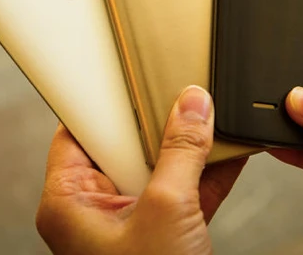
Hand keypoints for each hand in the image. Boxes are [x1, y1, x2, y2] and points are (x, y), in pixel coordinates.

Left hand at [36, 86, 246, 254]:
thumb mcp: (166, 210)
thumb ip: (181, 152)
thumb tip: (193, 103)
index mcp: (70, 202)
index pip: (78, 131)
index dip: (104, 100)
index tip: (127, 70)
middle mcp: (97, 208)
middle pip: (125, 143)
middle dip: (160, 118)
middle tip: (181, 85)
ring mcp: (133, 221)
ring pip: (161, 165)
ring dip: (192, 144)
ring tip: (213, 110)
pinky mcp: (165, 232)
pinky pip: (186, 189)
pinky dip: (209, 172)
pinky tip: (232, 146)